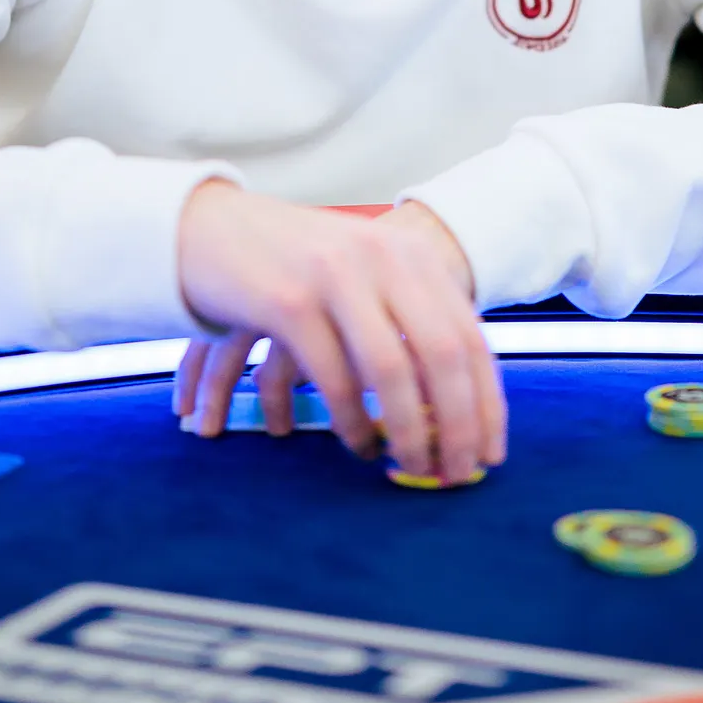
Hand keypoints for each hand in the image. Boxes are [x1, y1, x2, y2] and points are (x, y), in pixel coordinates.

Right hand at [173, 186, 504, 483]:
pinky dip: (350, 422)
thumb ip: (410, 321)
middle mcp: (384, 258)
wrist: (211, 228)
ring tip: (409, 467)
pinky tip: (357, 445)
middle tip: (454, 475)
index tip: (491, 455)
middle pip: (444, 355)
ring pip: (392, 371)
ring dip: (406, 432)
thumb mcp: (366, 276)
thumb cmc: (297, 265)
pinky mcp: (288, 300)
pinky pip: (334, 377)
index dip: (487, 403)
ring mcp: (336, 276)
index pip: (471, 338)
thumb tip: (460, 405)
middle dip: (458, 424)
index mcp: (413, 255)